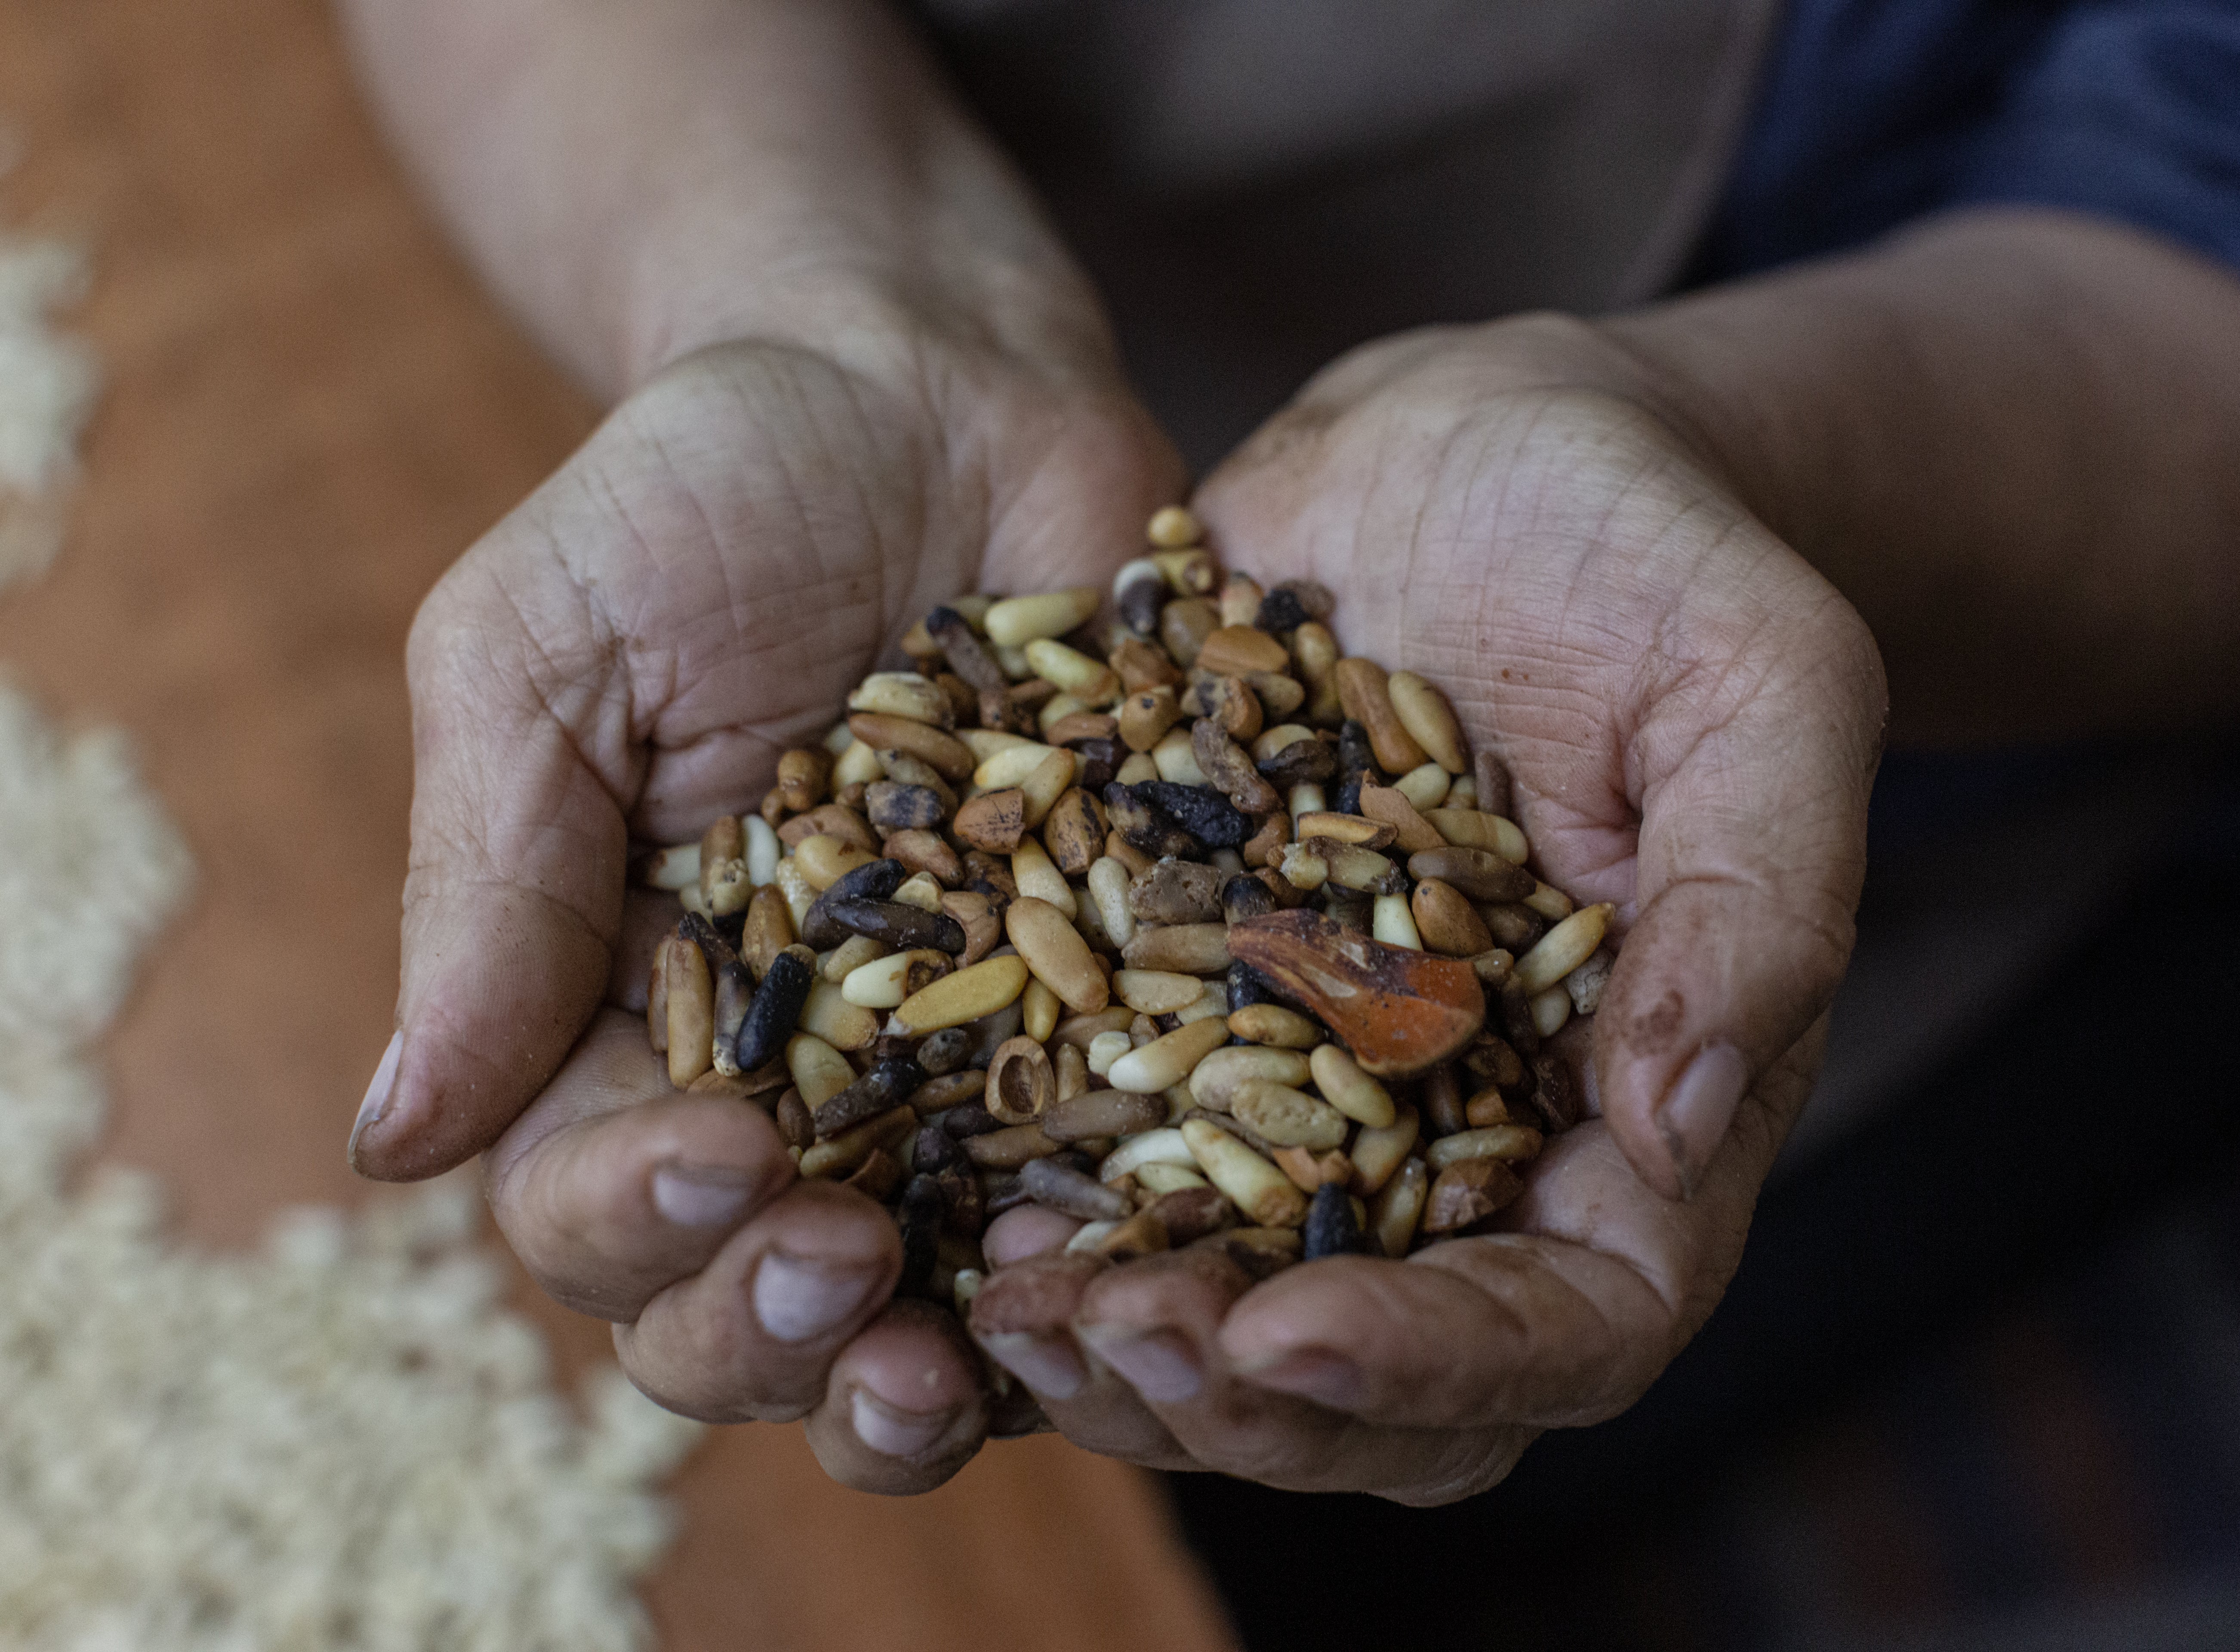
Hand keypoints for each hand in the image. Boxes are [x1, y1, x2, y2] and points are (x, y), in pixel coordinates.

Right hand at [350, 323, 1181, 1488]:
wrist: (929, 388)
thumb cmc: (702, 496)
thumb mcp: (547, 654)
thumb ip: (487, 889)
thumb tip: (390, 1145)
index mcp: (620, 1021)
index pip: (589, 1199)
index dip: (638, 1222)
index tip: (721, 1155)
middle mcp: (788, 1084)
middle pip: (747, 1302)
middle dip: (782, 1333)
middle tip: (850, 1273)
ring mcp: (960, 1073)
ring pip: (928, 1305)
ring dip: (940, 1372)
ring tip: (978, 1363)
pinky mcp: (1116, 1019)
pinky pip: (1116, 1192)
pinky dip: (1121, 1260)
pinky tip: (1151, 1270)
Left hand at [967, 313, 1885, 1501]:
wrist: (1483, 456)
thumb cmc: (1653, 553)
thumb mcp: (1760, 681)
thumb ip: (1757, 898)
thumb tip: (1677, 1127)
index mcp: (1631, 1113)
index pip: (1576, 1328)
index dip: (1440, 1367)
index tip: (1286, 1330)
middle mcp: (1467, 1144)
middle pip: (1375, 1386)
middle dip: (1233, 1395)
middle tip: (1093, 1331)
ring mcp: (1313, 1095)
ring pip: (1222, 1316)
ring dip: (1108, 1345)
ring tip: (987, 1293)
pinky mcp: (1187, 1016)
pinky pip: (1106, 1167)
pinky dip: (1026, 1206)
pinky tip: (926, 1186)